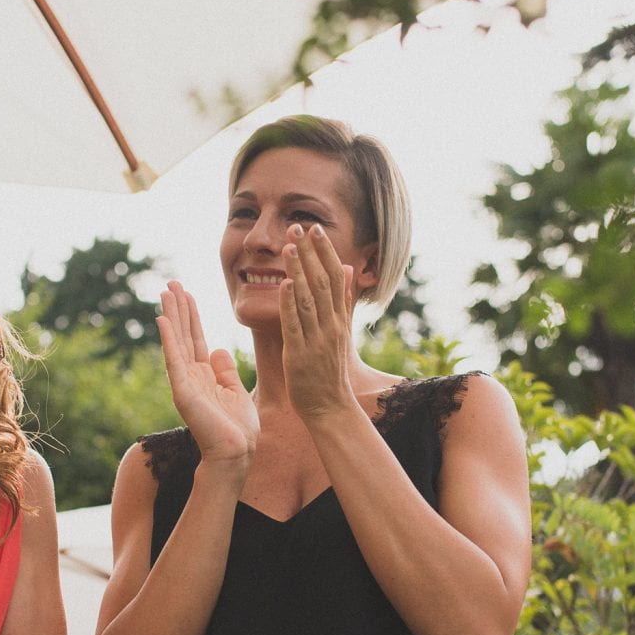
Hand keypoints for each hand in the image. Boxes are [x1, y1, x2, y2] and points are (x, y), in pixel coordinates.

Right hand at [157, 281, 257, 466]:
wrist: (237, 453)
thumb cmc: (238, 429)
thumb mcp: (236, 391)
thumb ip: (226, 371)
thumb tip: (218, 350)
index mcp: (205, 375)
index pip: (195, 338)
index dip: (191, 315)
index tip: (186, 293)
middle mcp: (192, 376)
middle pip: (182, 335)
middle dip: (178, 308)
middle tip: (170, 283)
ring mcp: (185, 383)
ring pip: (176, 342)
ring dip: (171, 316)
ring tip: (166, 292)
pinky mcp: (183, 392)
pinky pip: (174, 360)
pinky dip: (168, 340)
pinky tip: (163, 319)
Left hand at [278, 224, 357, 420]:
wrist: (331, 408)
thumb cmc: (331, 372)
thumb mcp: (342, 332)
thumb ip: (344, 301)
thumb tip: (349, 269)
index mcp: (339, 320)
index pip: (335, 278)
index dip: (325, 252)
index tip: (315, 229)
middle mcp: (331, 326)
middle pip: (322, 282)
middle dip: (310, 253)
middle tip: (299, 226)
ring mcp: (316, 340)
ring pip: (309, 299)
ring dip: (299, 271)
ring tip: (289, 246)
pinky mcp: (300, 355)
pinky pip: (295, 326)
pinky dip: (290, 304)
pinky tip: (285, 284)